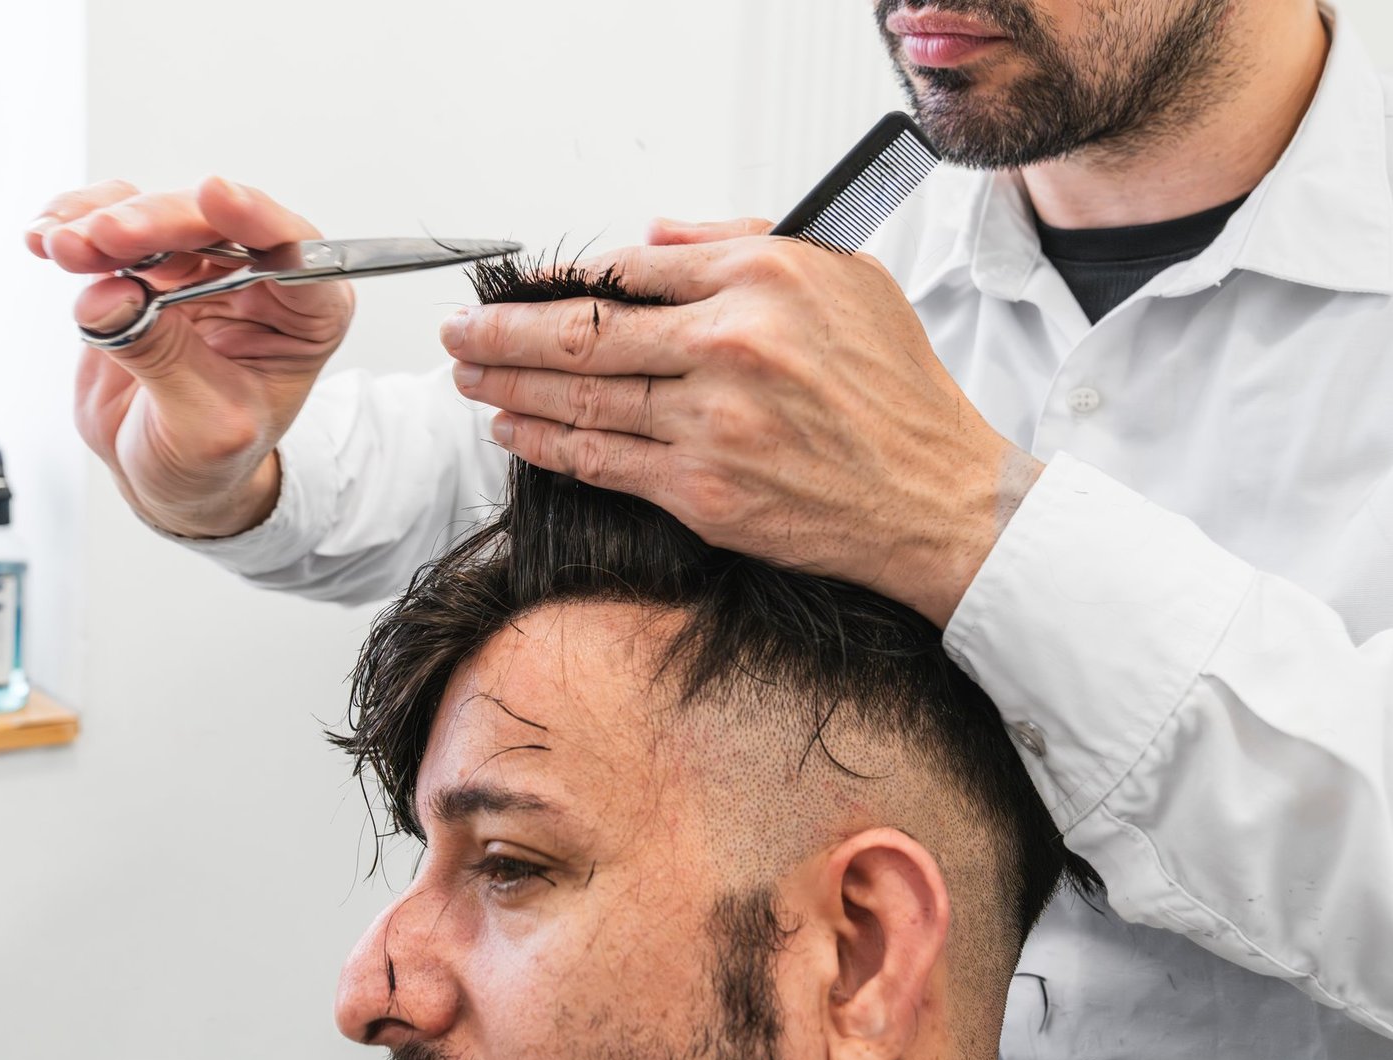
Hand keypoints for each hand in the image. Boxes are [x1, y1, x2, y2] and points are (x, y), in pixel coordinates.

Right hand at [27, 177, 353, 537]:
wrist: (166, 474)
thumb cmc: (211, 459)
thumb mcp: (203, 426)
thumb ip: (164, 361)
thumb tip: (110, 299)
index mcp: (306, 316)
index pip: (297, 254)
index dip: (256, 220)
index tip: (214, 195)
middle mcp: (259, 278)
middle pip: (213, 225)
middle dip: (156, 222)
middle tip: (105, 237)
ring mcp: (198, 267)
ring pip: (155, 215)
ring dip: (103, 221)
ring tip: (63, 247)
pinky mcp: (142, 266)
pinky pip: (110, 224)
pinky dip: (75, 225)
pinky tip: (45, 237)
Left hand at [441, 218, 1041, 625]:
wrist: (936, 496)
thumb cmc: (897, 390)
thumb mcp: (845, 278)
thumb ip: (743, 241)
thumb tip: (655, 230)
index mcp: (763, 279)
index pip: (630, 266)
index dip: (563, 277)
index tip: (524, 286)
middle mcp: (731, 344)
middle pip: (584, 331)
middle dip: (502, 331)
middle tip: (456, 329)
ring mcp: (712, 423)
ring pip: (581, 397)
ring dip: (508, 385)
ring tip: (466, 375)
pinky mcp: (703, 491)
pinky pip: (601, 460)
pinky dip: (545, 443)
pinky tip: (511, 429)